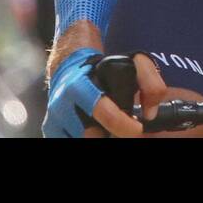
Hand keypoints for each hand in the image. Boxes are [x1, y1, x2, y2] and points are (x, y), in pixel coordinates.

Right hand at [43, 48, 164, 137]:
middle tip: (124, 128)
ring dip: (99, 135)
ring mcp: (54, 121)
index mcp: (78, 86)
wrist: (68, 68)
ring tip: (108, 126)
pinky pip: (72, 139)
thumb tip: (151, 113)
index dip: (122, 124)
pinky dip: (89, 136)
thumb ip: (149, 82)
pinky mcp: (51, 131)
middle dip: (111, 134)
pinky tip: (97, 128)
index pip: (101, 110)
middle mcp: (62, 105)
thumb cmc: (101, 68)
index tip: (138, 128)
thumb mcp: (129, 63)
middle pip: (91, 134)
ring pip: (83, 138)